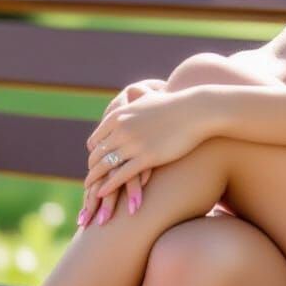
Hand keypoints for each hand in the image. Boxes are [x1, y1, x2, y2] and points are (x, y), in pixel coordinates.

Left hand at [82, 88, 210, 225]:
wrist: (195, 111)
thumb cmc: (175, 105)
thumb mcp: (148, 97)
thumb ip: (135, 98)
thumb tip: (131, 92)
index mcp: (119, 115)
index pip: (96, 138)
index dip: (94, 152)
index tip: (94, 161)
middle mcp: (121, 129)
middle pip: (98, 154)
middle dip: (92, 169)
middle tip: (90, 181)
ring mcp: (133, 144)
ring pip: (106, 166)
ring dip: (95, 180)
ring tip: (90, 191)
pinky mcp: (147, 157)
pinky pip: (121, 174)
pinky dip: (109, 185)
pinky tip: (103, 193)